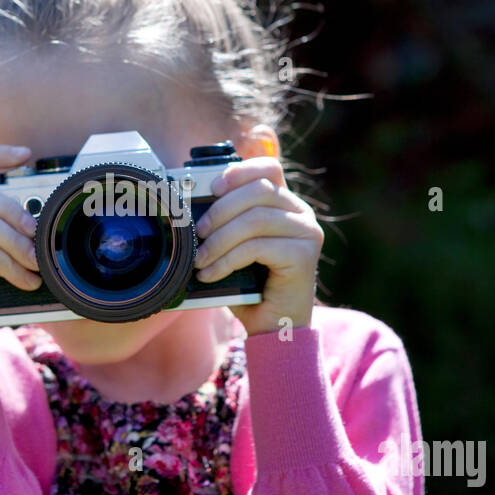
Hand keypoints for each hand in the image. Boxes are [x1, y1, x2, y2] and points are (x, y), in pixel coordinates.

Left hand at [192, 154, 322, 335]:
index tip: (211, 187)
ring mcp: (307, 233)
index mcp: (286, 204)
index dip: (239, 171)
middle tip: (197, 232)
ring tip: (199, 259)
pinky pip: (257, 246)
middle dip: (220, 210)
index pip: (268, 169)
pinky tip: (211, 274)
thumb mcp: (234, 246)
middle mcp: (301, 213)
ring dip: (220, 239)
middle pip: (259, 190)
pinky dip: (227, 259)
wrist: (273, 326)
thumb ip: (224, 222)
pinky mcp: (304, 256)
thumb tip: (187, 206)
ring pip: (256, 219)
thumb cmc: (250, 285)